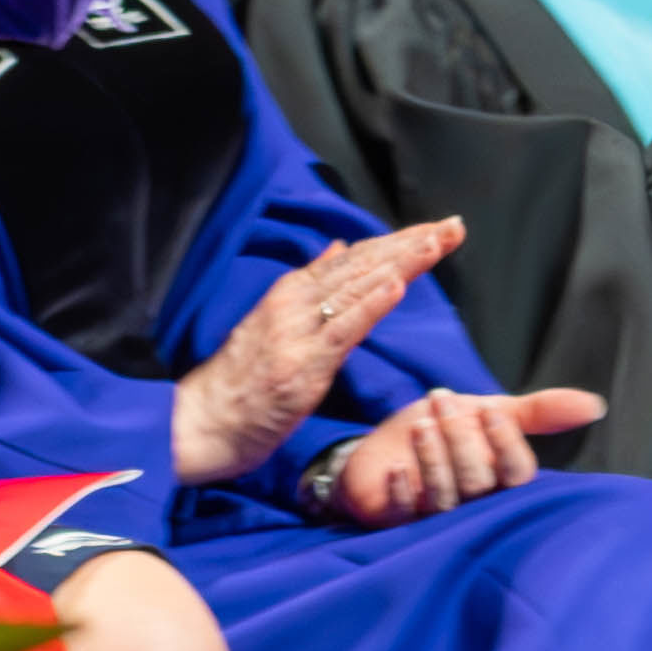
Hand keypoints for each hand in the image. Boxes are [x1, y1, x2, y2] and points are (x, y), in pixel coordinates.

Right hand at [173, 220, 459, 480]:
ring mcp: (298, 333)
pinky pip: (343, 330)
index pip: (356, 258)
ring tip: (437, 243)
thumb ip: (308, 285)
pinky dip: (371, 305)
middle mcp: (296, 304)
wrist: (198, 424)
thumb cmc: (236, 382)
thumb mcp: (271, 323)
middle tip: (453, 227)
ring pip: (357, 288)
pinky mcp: (302, 366)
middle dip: (411, 245)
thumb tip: (339, 247)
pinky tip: (397, 285)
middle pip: (363, 265)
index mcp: (292, 292)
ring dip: (402, 264)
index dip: (398, 242)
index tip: (437, 229)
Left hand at [317, 379, 606, 525]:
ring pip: (443, 498)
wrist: (388, 445)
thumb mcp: (491, 414)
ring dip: (433, 458)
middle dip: (460, 438)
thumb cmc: (448, 431)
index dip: (508, 445)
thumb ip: (538, 412)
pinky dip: (404, 491)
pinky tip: (399, 469)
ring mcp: (435, 518)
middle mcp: (473, 505)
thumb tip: (596, 405)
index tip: (492, 412)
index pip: (518, 476)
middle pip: (478, 482)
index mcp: (500, 481)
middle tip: (442, 401)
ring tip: (422, 423)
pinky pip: (405, 515)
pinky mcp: (397, 524)